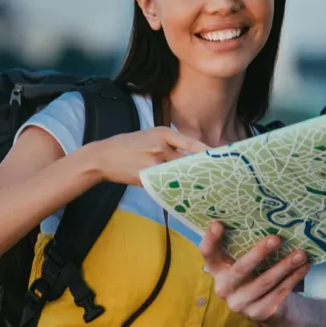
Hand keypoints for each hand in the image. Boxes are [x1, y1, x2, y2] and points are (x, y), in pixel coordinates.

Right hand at [85, 127, 208, 185]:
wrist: (103, 157)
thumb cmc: (128, 145)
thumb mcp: (149, 135)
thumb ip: (169, 142)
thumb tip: (191, 154)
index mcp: (162, 133)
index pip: (191, 143)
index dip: (207, 151)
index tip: (222, 158)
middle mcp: (160, 147)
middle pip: (188, 160)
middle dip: (202, 169)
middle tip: (219, 177)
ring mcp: (153, 164)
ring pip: (179, 175)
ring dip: (191, 181)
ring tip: (206, 188)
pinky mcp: (146, 179)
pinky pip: (166, 185)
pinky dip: (175, 189)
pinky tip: (184, 194)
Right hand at [199, 222, 308, 324]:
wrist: (266, 307)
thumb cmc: (255, 274)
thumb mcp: (246, 261)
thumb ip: (246, 247)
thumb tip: (267, 219)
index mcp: (217, 269)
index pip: (207, 253)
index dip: (210, 239)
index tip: (218, 223)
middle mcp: (224, 287)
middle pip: (240, 269)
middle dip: (259, 253)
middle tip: (277, 238)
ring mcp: (239, 303)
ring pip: (264, 282)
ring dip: (285, 266)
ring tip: (301, 254)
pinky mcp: (257, 314)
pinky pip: (278, 293)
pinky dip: (293, 279)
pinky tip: (304, 267)